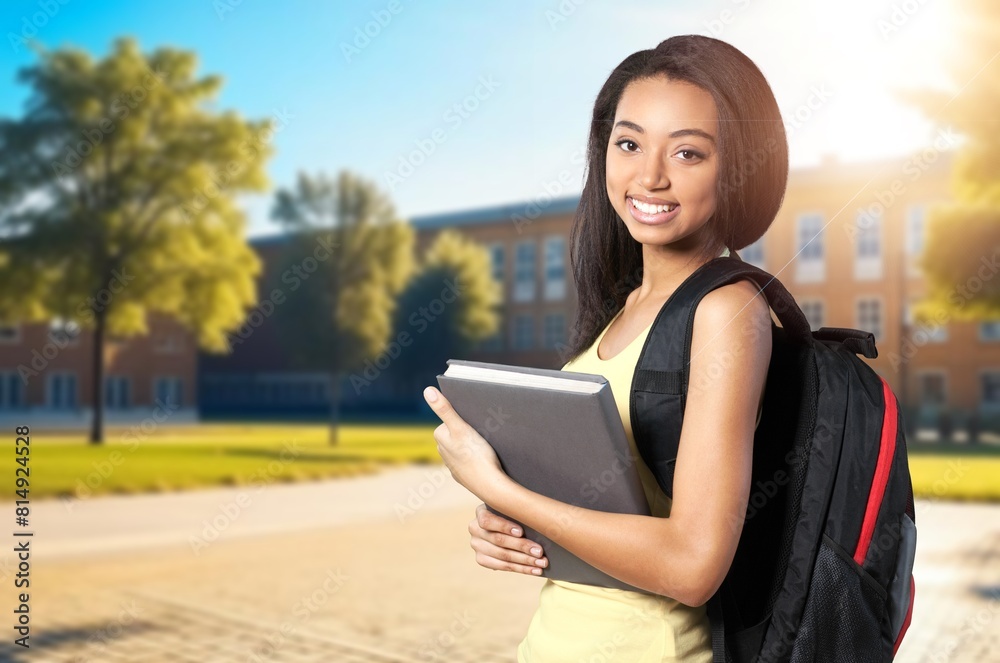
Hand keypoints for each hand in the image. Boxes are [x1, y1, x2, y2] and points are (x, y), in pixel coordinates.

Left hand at [423, 386, 505, 500]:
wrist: (490, 485)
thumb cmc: (476, 455)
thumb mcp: (461, 427)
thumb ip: (444, 409)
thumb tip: (427, 390)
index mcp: (440, 438)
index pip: (451, 420)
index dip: (464, 419)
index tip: (475, 423)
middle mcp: (443, 452)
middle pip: (457, 433)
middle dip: (468, 432)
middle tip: (482, 434)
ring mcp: (453, 466)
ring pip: (463, 448)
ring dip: (472, 446)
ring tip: (485, 447)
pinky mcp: (464, 475)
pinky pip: (470, 462)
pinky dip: (476, 460)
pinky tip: (484, 461)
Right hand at [469, 503, 548, 575]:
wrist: (502, 526)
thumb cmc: (512, 514)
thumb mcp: (511, 509)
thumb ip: (517, 513)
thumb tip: (537, 520)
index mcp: (481, 512)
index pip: (487, 520)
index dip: (504, 527)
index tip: (521, 532)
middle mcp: (475, 529)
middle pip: (498, 540)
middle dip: (521, 546)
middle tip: (539, 551)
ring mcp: (477, 546)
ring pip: (503, 555)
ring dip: (525, 560)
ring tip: (541, 562)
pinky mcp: (481, 559)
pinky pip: (503, 566)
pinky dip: (522, 568)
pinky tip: (535, 570)